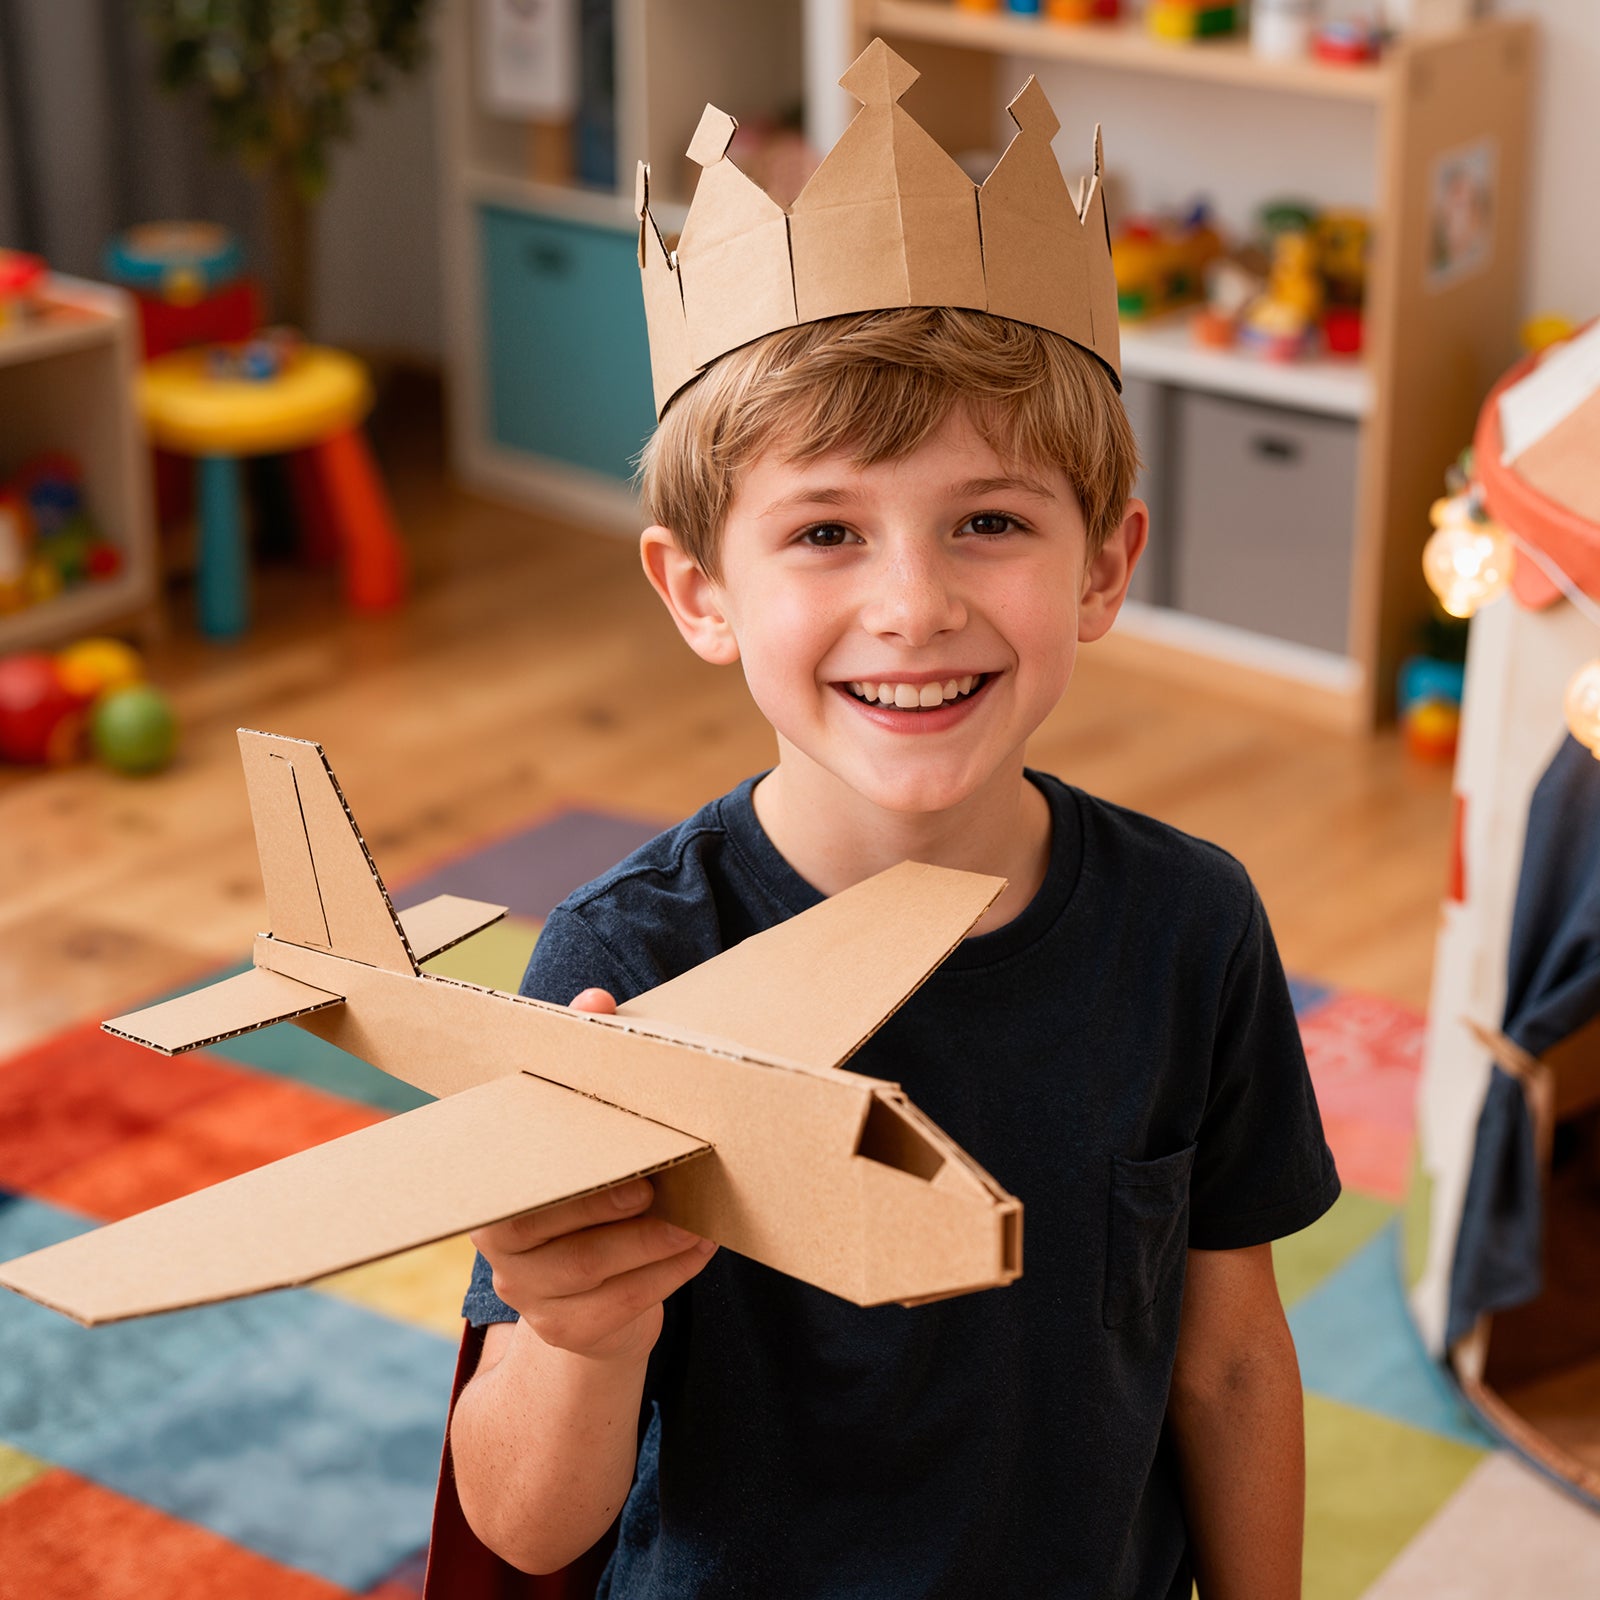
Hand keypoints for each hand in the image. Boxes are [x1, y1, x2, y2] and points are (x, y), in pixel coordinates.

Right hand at [468, 987, 717, 1363]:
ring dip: (650, 1240)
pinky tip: (699, 1250)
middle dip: (604, 1202)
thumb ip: (590, 1063)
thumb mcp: (595, 1126)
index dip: (554, 1153)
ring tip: (696, 1220)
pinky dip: (665, 1275)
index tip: (603, 1138)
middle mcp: (494, 1240)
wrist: (600, 1290)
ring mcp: (526, 1292)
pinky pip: (616, 1305)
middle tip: (658, 1182)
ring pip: (585, 1268)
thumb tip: (596, 1001)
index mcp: (496, 1180)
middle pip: (540, 1224)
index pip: (509, 1168)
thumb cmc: (599, 1184)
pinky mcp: (566, 1329)